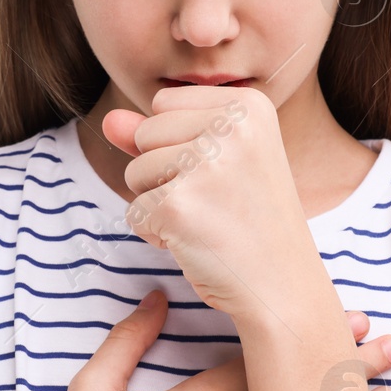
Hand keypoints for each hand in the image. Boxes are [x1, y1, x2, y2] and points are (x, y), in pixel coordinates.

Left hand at [101, 85, 320, 320]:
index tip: (224, 173)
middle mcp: (232, 126)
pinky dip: (156, 234)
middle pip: (145, 134)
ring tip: (208, 220)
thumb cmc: (251, 223)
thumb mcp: (215, 163)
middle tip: (217, 201)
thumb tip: (108, 120)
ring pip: (134, 171)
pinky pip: (134, 211)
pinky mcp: (179, 206)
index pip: (164, 102)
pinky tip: (197, 243)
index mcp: (248, 106)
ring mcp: (205, 165)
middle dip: (164, 173)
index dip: (178, 144)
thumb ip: (160, 134)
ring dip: (159, 203)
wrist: (283, 287)